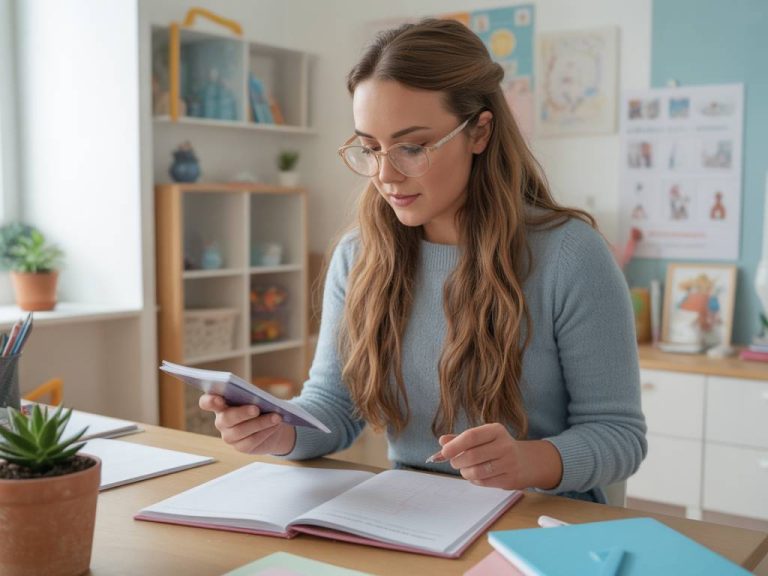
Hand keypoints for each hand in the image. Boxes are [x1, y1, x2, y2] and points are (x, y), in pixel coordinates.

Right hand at [198, 394, 295, 454]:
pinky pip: (251, 441)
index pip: (206, 402)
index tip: (219, 399)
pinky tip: (275, 426)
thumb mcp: (256, 397)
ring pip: (240, 431)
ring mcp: (229, 436)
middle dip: (242, 413)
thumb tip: (256, 399)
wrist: (273, 423)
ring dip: (260, 423)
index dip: (210, 401)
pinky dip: (265, 432)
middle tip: (256, 409)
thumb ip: (251, 396)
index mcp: (220, 404)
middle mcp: (221, 421)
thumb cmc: (261, 405)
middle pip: (226, 418)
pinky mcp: (240, 447)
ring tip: (276, 417)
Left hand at [437, 423, 562, 489]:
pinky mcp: (510, 479)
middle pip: (472, 456)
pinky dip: (474, 480)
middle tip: (454, 462)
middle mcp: (505, 445)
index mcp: (496, 430)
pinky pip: (484, 482)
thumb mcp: (482, 437)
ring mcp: (509, 463)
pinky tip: (477, 475)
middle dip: (457, 461)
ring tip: (465, 469)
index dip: (455, 445)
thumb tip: (442, 441)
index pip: (471, 436)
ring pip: (477, 471)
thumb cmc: (497, 447)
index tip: (444, 452)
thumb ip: (461, 439)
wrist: (526, 461)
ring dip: (465, 472)